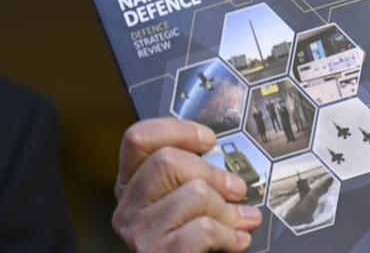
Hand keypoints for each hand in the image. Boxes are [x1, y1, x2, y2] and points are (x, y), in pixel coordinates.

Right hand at [112, 118, 262, 251]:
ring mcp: (139, 231)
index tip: (209, 140)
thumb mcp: (184, 201)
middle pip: (168, 161)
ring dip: (228, 208)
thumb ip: (192, 175)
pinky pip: (204, 228)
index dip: (177, 130)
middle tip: (237, 189)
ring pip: (194, 193)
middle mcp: (127, 206)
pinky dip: (229, 233)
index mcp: (131, 184)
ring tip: (241, 219)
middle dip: (214, 174)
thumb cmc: (187, 238)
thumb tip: (228, 162)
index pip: (138, 138)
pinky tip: (236, 238)